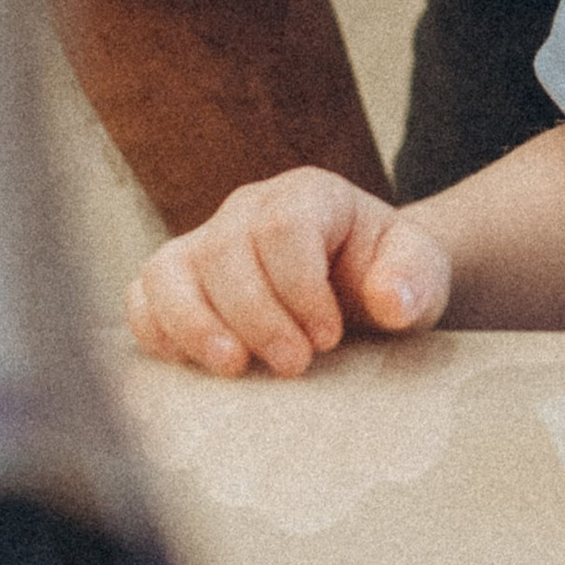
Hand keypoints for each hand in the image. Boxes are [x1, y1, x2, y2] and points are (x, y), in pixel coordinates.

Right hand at [126, 168, 452, 376]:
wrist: (363, 287)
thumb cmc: (388, 275)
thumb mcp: (420, 271)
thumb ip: (413, 279)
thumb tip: (392, 301)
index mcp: (308, 195)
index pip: (283, 227)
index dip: (299, 287)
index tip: (328, 338)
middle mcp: (247, 209)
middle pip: (226, 251)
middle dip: (256, 317)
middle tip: (294, 366)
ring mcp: (206, 242)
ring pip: (170, 271)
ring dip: (195, 326)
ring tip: (233, 369)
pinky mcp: (179, 280)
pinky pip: (144, 296)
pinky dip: (157, 331)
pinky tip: (193, 366)